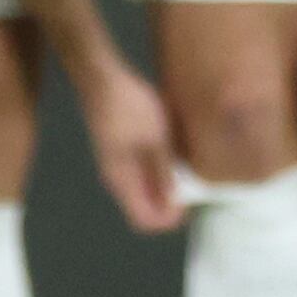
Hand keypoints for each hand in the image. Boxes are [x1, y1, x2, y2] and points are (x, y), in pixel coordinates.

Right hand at [77, 54, 185, 234]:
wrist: (103, 76)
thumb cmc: (127, 105)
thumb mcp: (154, 137)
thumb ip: (163, 172)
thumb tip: (174, 202)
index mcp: (121, 179)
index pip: (144, 220)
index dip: (169, 219)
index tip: (190, 203)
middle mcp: (118, 178)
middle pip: (146, 207)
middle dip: (171, 204)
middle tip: (193, 185)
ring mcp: (120, 164)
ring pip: (146, 190)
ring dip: (167, 187)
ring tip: (188, 170)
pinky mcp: (124, 151)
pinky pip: (144, 173)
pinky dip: (162, 171)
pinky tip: (176, 154)